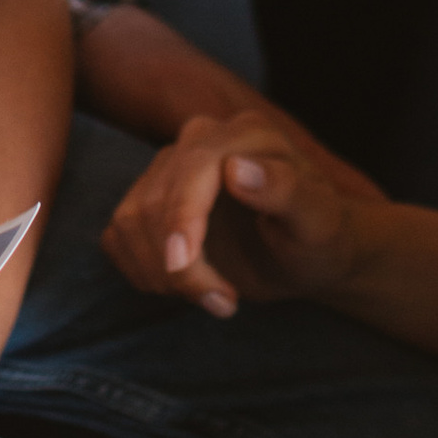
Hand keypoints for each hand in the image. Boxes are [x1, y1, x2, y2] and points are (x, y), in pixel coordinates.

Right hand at [101, 113, 370, 313]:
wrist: (307, 252)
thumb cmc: (320, 235)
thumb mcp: (318, 219)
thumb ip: (284, 189)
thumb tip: (235, 168)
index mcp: (242, 134)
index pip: (189, 169)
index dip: (180, 218)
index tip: (181, 267)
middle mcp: (199, 140)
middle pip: (155, 201)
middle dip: (181, 265)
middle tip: (224, 304)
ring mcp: (170, 168)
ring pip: (130, 221)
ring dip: (161, 275)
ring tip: (214, 298)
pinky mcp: (151, 199)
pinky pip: (117, 236)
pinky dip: (140, 270)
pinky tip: (181, 287)